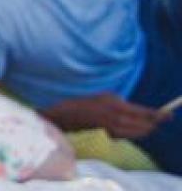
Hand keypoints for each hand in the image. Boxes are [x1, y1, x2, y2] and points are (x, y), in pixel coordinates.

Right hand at [42, 93, 171, 138]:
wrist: (64, 118)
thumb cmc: (83, 104)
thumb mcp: (104, 97)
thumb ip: (121, 103)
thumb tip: (136, 111)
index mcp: (116, 106)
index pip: (144, 113)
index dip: (158, 115)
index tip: (169, 115)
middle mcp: (116, 119)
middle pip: (143, 126)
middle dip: (153, 123)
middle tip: (161, 119)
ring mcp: (112, 130)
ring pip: (137, 133)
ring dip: (144, 129)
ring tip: (149, 125)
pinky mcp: (108, 137)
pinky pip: (126, 136)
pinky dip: (132, 133)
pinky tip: (132, 130)